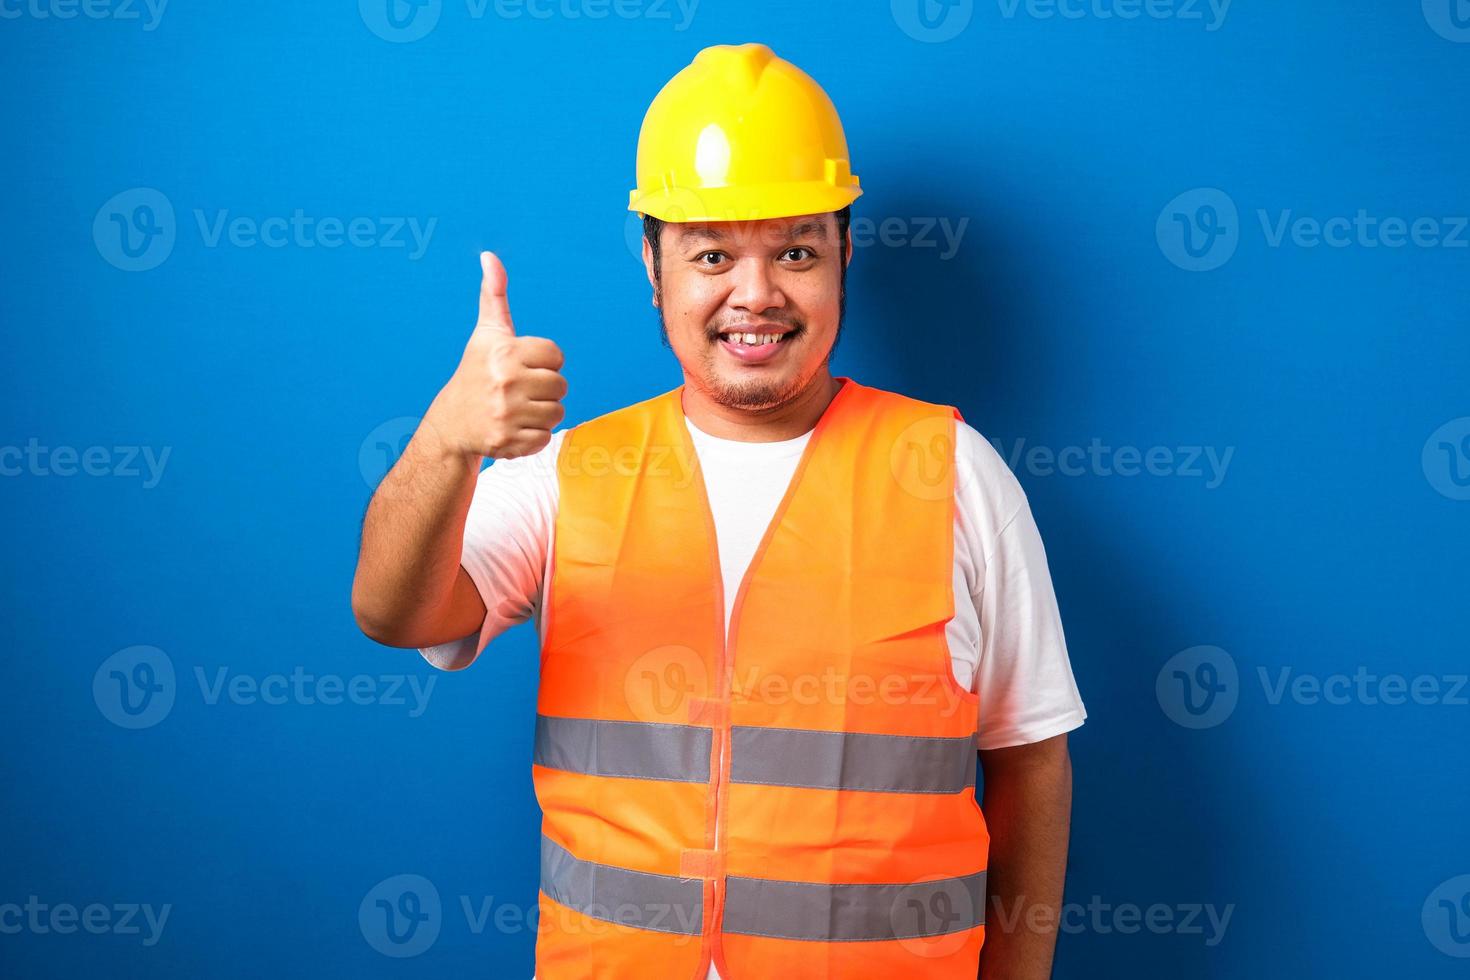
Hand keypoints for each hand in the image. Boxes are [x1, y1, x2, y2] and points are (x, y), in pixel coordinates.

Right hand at [424, 252, 566, 460]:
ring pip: (557, 413)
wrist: (452, 422)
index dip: (544, 362)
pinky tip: (513, 427)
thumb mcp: (486, 333)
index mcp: (505, 353)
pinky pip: (545, 438)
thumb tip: (490, 256)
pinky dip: (533, 436)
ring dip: (542, 413)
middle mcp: (506, 382)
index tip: (522, 365)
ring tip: (517, 408)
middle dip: (545, 389)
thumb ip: (494, 295)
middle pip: (561, 386)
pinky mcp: (508, 442)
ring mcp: (507, 414)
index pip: (557, 356)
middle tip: (520, 390)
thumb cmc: (477, 371)